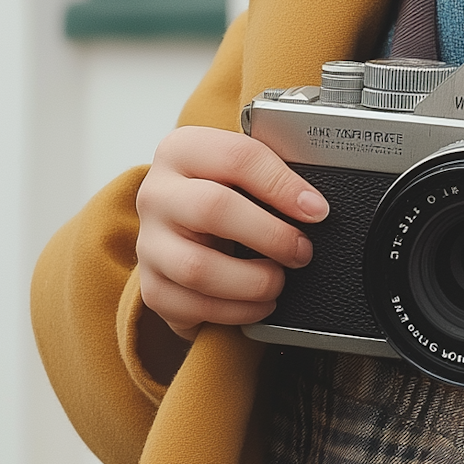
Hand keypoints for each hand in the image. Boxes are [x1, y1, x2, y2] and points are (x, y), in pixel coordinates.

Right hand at [135, 126, 329, 342]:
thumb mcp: (242, 174)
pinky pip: (193, 307)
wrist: (183, 230)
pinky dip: (236, 312)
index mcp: (183, 150)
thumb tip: (315, 205)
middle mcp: (158, 194)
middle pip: (213, 208)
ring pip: (198, 268)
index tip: (315, 209)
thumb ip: (273, 178)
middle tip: (301, 250)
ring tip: (277, 281)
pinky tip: (258, 303)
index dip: (283, 185)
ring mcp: (148, 243)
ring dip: (253, 282)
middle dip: (270, 235)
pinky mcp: (151, 287)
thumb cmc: (223, 196)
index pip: (237, 157)